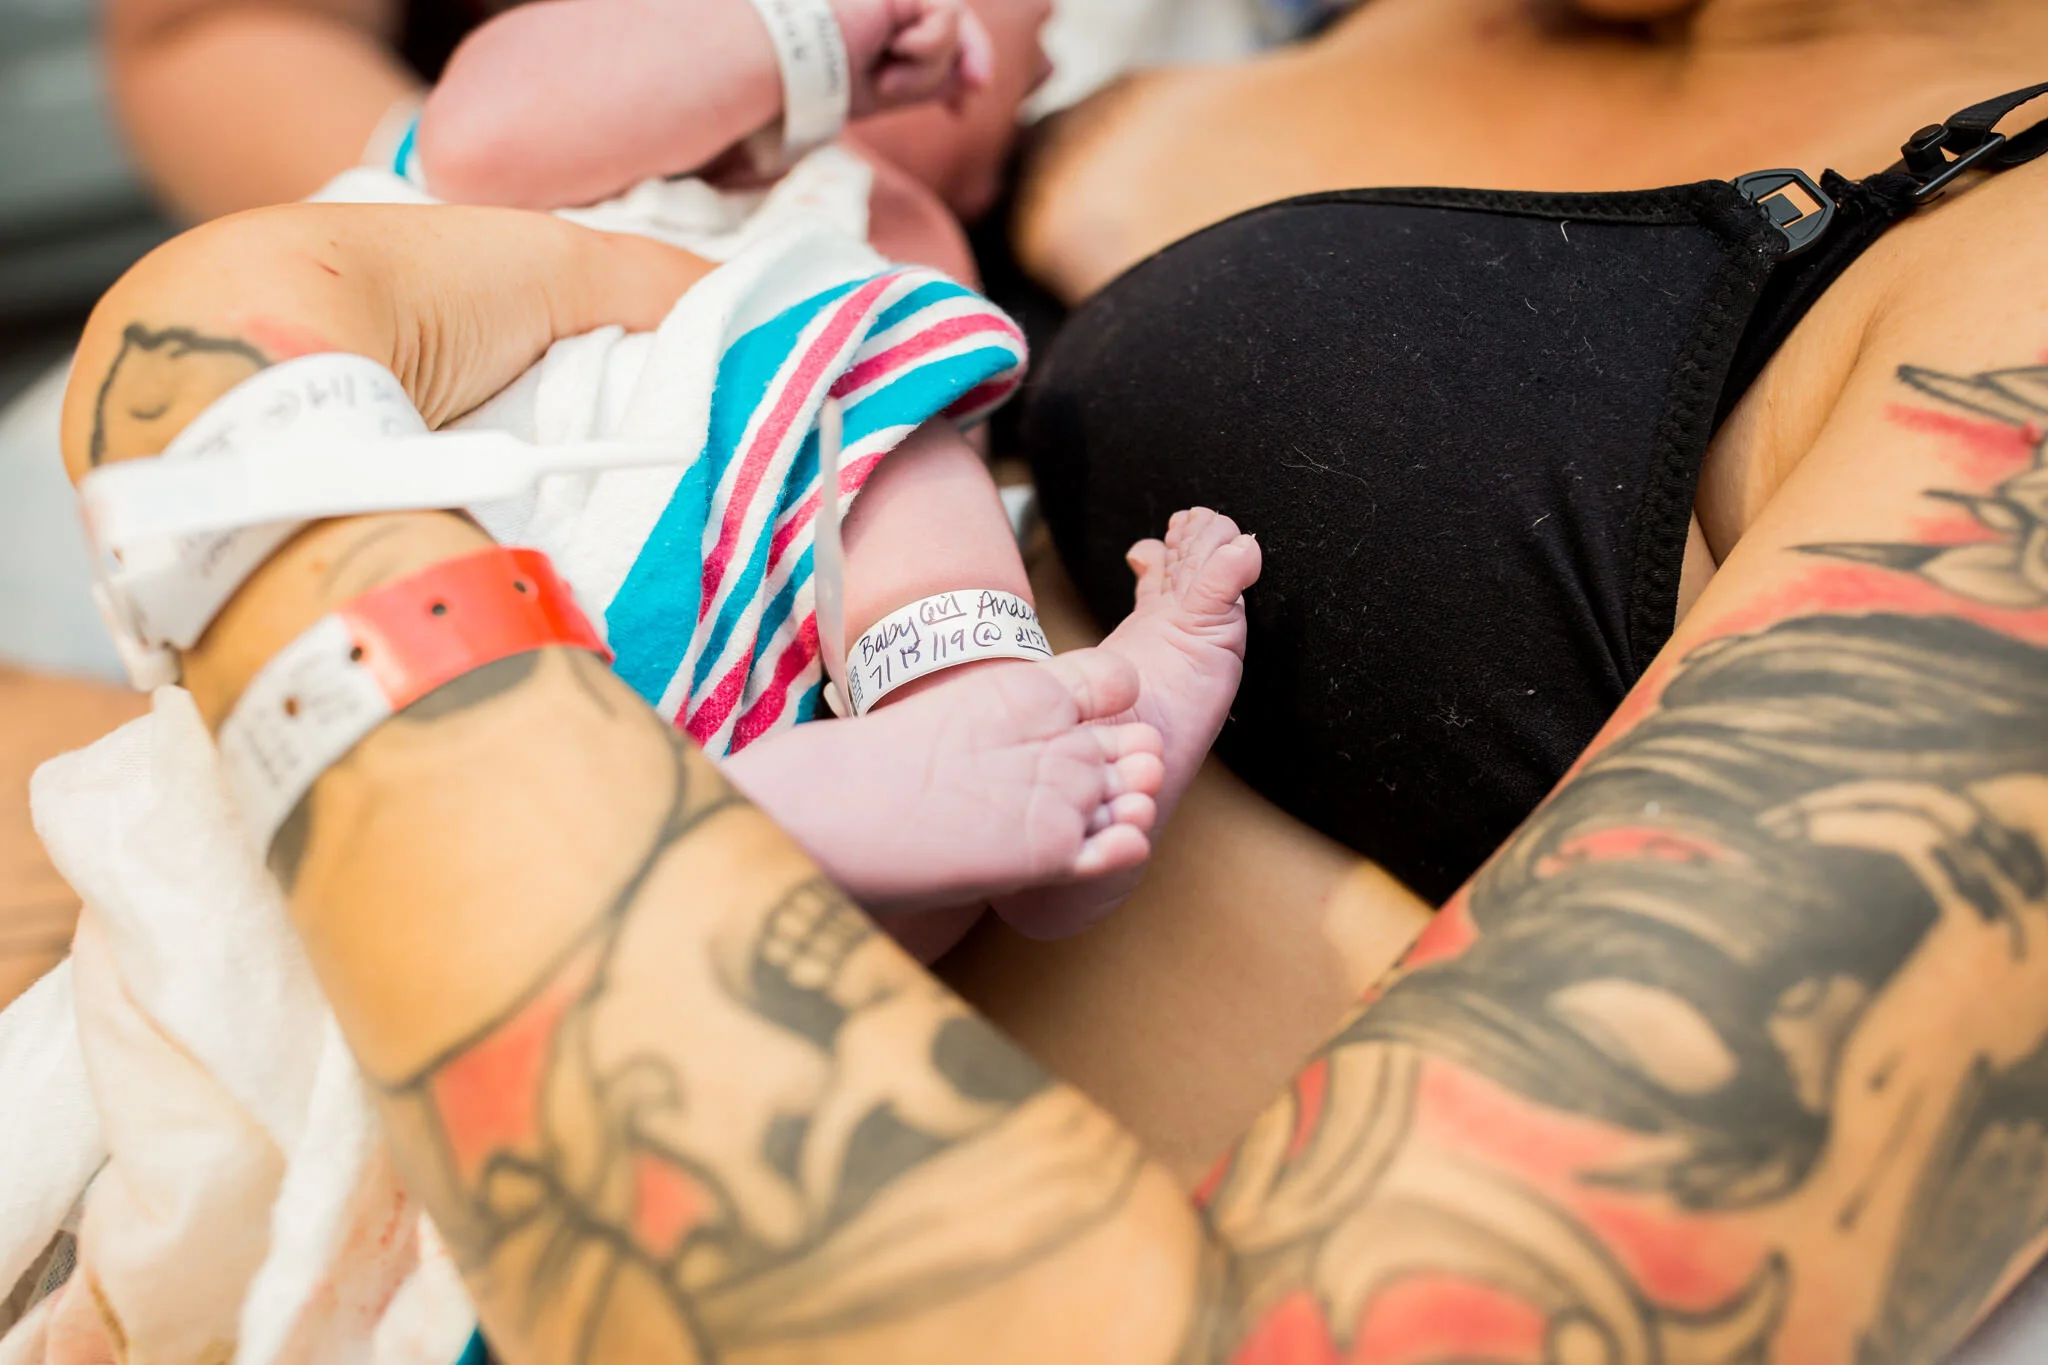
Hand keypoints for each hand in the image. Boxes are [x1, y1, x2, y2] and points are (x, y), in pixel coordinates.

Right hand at [840, 0, 993, 118]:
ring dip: (926, 68)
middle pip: (955, 21)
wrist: (797, 67)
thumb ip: (935, 79)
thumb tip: (975, 82)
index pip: (939, 29)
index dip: (963, 63)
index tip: (959, 113)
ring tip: (886, 78)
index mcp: (886, 17)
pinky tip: (892, 49)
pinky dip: (926, 47)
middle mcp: (895, 1)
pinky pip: (947, 17)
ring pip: (951, 27)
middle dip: (975, 54)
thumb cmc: (830, 81)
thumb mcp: (895, 89)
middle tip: (977, 86)